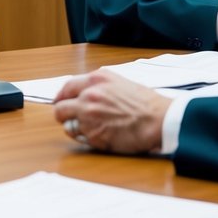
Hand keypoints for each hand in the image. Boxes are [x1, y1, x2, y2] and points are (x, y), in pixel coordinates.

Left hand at [53, 70, 170, 153]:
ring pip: (67, 125)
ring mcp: (88, 115)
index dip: (61, 98)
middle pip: (60, 109)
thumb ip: (99, 86)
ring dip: (77, 128)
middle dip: (65, 115)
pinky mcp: (92, 134)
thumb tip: (84, 94)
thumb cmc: (145, 103)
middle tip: (74, 119)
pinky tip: (102, 135)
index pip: (66, 87)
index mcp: (96, 79)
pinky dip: (87, 138)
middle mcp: (89, 95)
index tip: (60, 103)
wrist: (158, 119)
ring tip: (95, 128)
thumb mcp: (120, 83)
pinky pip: (79, 138)